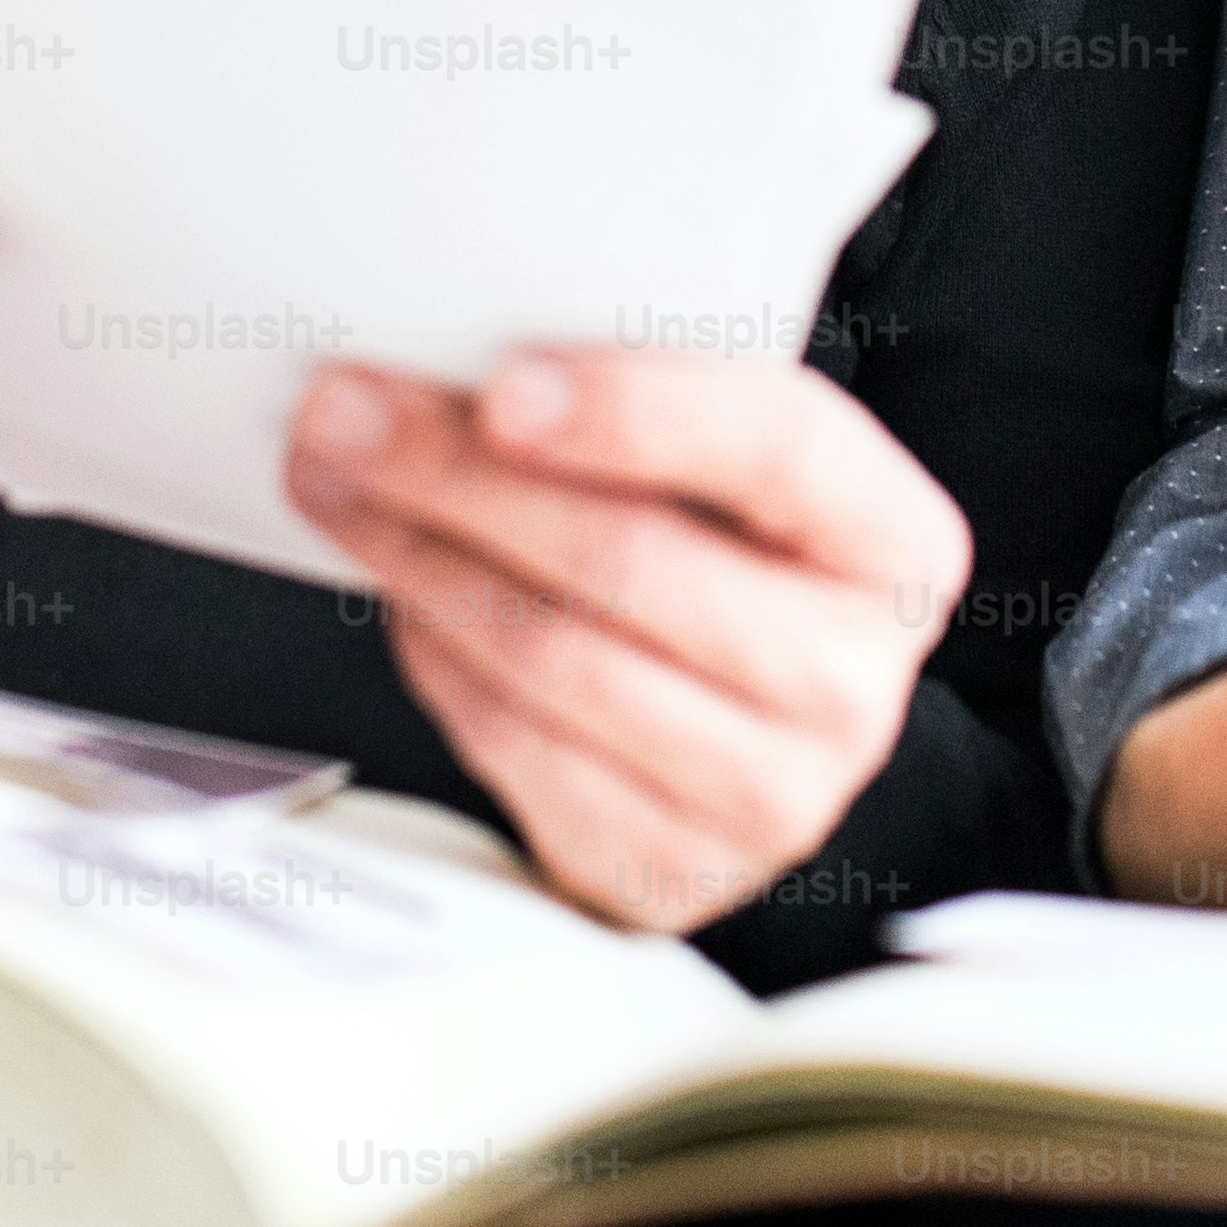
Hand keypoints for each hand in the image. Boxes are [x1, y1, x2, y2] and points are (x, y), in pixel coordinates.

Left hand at [280, 351, 971, 935]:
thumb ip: (648, 407)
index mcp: (894, 543)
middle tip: (344, 414)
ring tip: (332, 482)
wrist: (760, 736)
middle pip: (630, 559)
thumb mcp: (738, 471)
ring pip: (551, 656)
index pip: (772, 449)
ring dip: (416, 558)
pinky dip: (436, 655)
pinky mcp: (670, 868)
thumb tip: (451, 357)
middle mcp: (851, 679)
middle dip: (460, 475)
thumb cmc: (730, 556)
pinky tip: (397, 590)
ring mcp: (769, 793)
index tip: (498, 385)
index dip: (632, 411)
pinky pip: (515, 746)